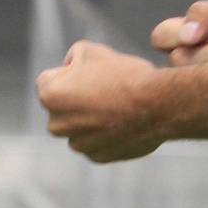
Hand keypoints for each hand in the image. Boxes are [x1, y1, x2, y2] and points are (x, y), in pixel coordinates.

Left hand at [36, 41, 163, 163]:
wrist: (158, 105)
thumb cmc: (125, 76)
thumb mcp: (92, 50)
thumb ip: (72, 57)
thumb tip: (70, 67)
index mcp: (50, 95)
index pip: (49, 79)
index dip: (71, 72)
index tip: (92, 72)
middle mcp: (57, 124)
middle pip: (62, 106)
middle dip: (77, 98)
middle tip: (106, 87)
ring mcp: (78, 144)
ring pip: (79, 126)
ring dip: (91, 118)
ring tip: (119, 104)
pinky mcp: (98, 157)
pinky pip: (97, 142)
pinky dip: (107, 133)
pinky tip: (125, 120)